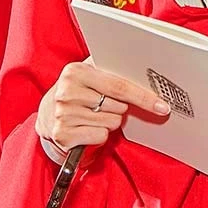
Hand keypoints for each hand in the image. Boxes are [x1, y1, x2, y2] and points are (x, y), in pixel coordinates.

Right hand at [37, 61, 170, 152]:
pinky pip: (100, 136)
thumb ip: (112, 71)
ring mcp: (63, 114)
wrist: (46, 116)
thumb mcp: (88, 75)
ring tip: (92, 116)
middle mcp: (67, 92)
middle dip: (118, 108)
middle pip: (118, 107)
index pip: (119, 86)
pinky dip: (99, 135)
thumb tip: (149, 75)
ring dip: (108, 122)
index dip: (143, 97)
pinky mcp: (62, 135)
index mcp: (76, 71)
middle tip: (101, 105)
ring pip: (111, 123)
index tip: (161, 106)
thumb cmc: (76, 93)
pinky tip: (86, 128)